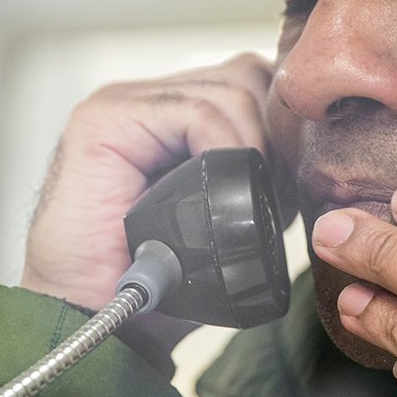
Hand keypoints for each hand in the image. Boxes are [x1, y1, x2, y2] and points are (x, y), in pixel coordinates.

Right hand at [21, 54, 282, 322]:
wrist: (93, 319)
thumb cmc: (154, 283)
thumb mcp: (221, 224)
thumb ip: (250, 182)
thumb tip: (303, 164)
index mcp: (173, 120)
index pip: (250, 88)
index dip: (281, 132)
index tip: (290, 187)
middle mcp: (147, 102)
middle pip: (247, 77)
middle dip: (275, 133)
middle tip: (278, 192)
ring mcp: (124, 105)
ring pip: (230, 89)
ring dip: (255, 145)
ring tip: (250, 197)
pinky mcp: (104, 120)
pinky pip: (195, 110)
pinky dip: (225, 145)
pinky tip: (224, 188)